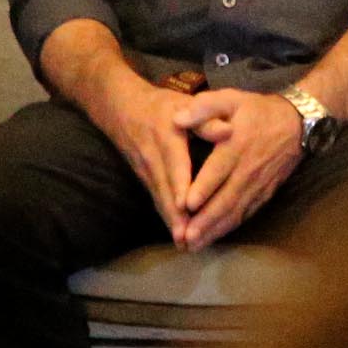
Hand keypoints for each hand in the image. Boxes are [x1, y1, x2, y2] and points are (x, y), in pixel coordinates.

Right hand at [83, 67, 199, 239]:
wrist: (120, 106)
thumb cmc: (160, 105)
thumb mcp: (183, 103)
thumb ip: (205, 119)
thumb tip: (227, 131)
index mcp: (166, 138)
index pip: (175, 165)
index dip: (180, 186)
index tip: (188, 206)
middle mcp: (154, 158)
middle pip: (164, 190)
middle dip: (175, 216)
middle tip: (187, 239)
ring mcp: (146, 170)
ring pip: (159, 199)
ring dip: (170, 222)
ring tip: (183, 244)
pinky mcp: (144, 178)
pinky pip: (156, 200)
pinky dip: (166, 217)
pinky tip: (176, 234)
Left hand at [174, 89, 306, 248]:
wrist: (298, 123)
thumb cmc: (258, 110)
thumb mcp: (231, 98)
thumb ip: (204, 107)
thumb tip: (177, 118)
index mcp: (236, 145)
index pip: (218, 170)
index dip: (203, 188)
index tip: (186, 205)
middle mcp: (247, 169)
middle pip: (226, 199)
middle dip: (205, 221)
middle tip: (186, 237)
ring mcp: (258, 184)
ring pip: (235, 211)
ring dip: (215, 230)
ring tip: (195, 245)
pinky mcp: (265, 193)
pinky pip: (247, 213)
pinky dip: (230, 227)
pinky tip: (215, 237)